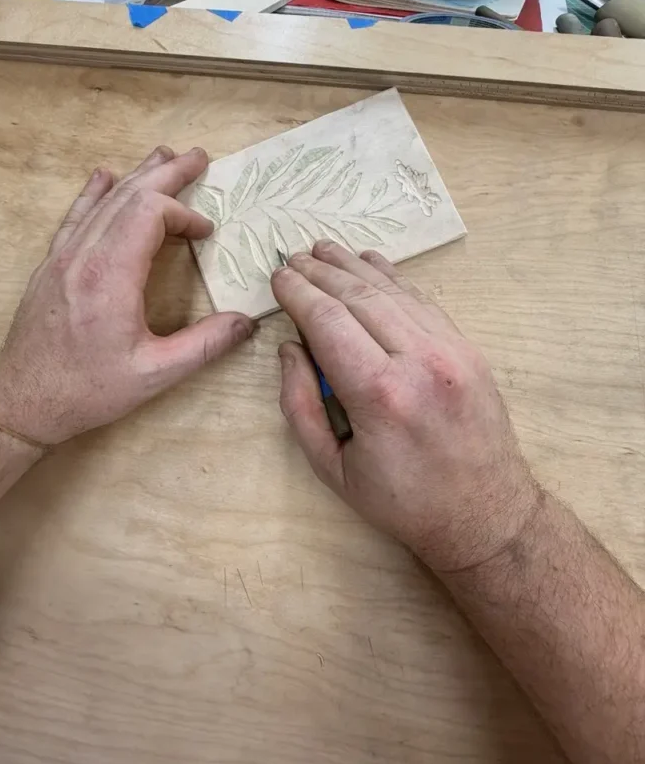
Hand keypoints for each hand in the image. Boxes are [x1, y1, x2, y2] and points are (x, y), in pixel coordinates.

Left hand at [0, 146, 253, 444]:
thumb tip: (246, 322)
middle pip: (128, 195)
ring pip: (102, 201)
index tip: (205, 234)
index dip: (183, 214)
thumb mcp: (154, 374)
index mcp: (110, 275)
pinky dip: (95, 193)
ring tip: (163, 156)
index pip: (150, 213)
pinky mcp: (51, 265)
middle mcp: (84, 255)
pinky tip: (104, 176)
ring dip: (136, 176)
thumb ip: (204, 345)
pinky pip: (76, 216)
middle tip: (198, 156)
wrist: (21, 401)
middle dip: (167, 174)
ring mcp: (62, 256)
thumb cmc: (87, 390)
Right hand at [271, 242, 540, 572]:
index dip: (298, 293)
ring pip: (394, 291)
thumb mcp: (331, 468)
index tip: (277, 277)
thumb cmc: (401, 500)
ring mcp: (451, 350)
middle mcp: (419, 360)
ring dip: (354, 266)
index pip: (328, 320)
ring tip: (324, 249)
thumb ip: (299, 405)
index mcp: (380, 394)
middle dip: (320, 272)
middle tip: (292, 257)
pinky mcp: (468, 349)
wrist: (486, 514)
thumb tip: (291, 347)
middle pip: (359, 296)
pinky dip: (393, 279)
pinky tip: (371, 263)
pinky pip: (422, 301)